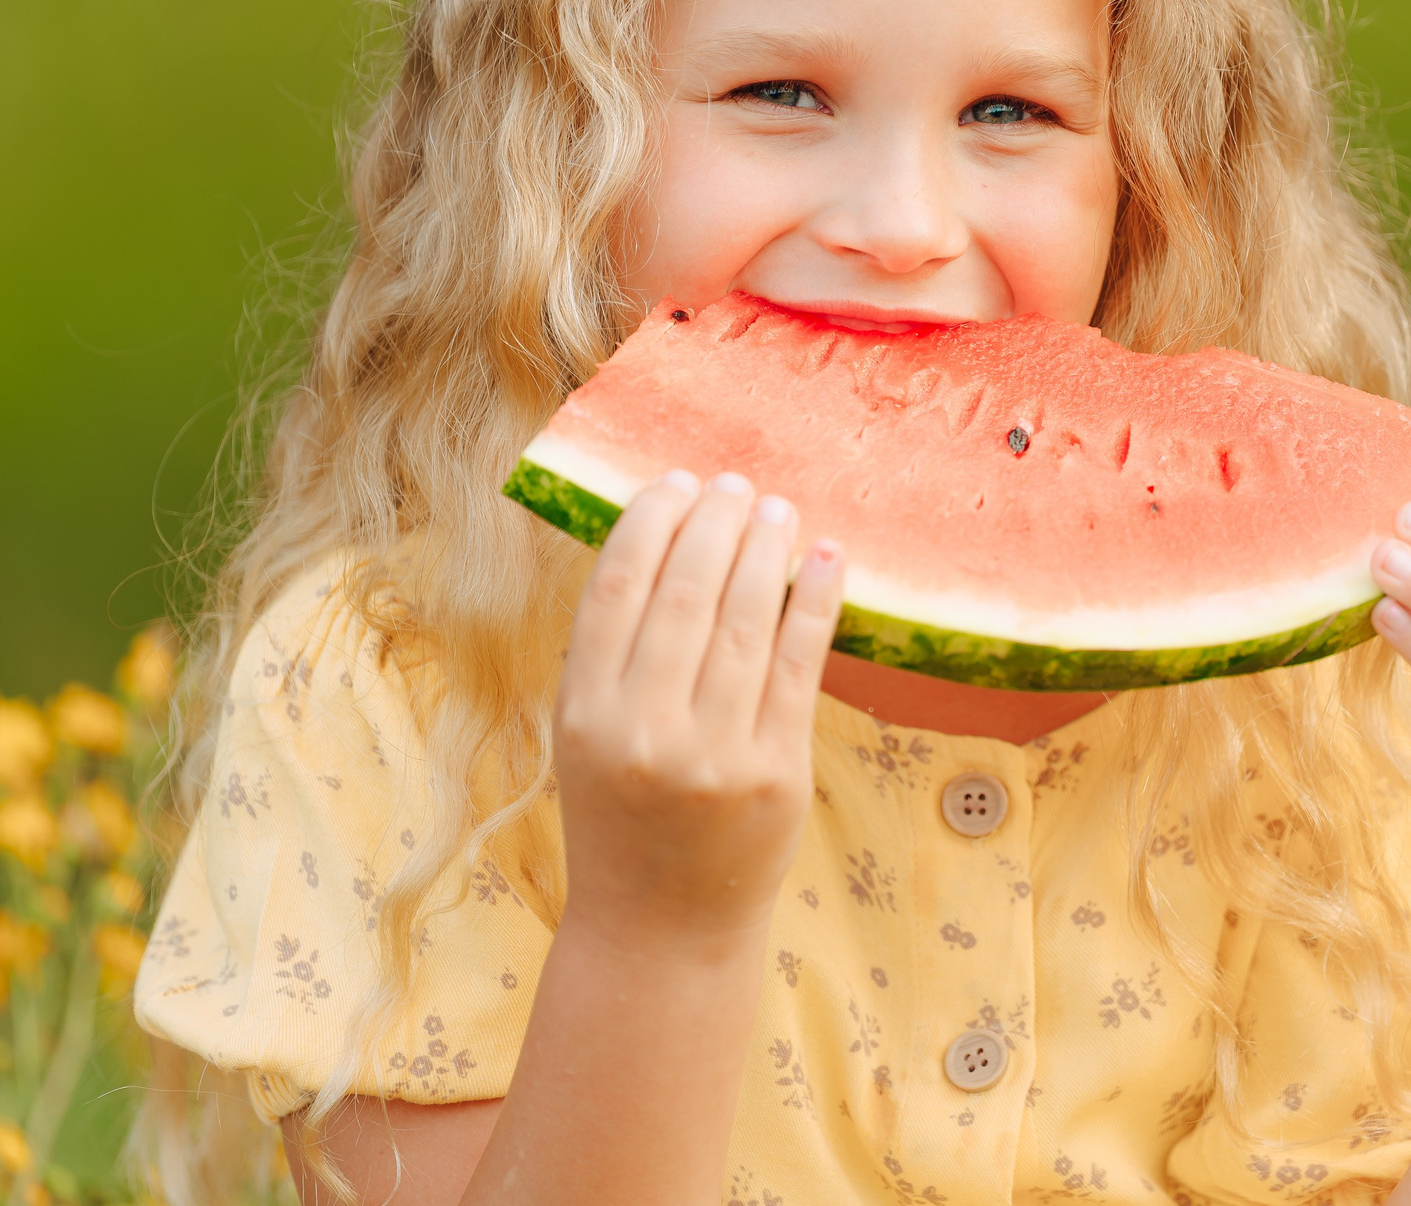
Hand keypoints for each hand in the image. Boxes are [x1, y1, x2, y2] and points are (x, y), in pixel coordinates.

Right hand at [554, 469, 844, 943]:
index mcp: (584, 712)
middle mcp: (645, 729)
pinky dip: (814, 600)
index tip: (674, 483)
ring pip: (746, 618)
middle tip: (733, 484)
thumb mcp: (585, 736)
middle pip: (686, 591)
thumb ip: (612, 653)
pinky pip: (801, 663)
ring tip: (776, 510)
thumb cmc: (623, 816)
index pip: (616, 586)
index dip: (650, 522)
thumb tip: (664, 538)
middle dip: (714, 522)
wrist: (662, 927)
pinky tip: (825, 557)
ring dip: (766, 549)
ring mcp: (716, 752)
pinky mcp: (778, 770)